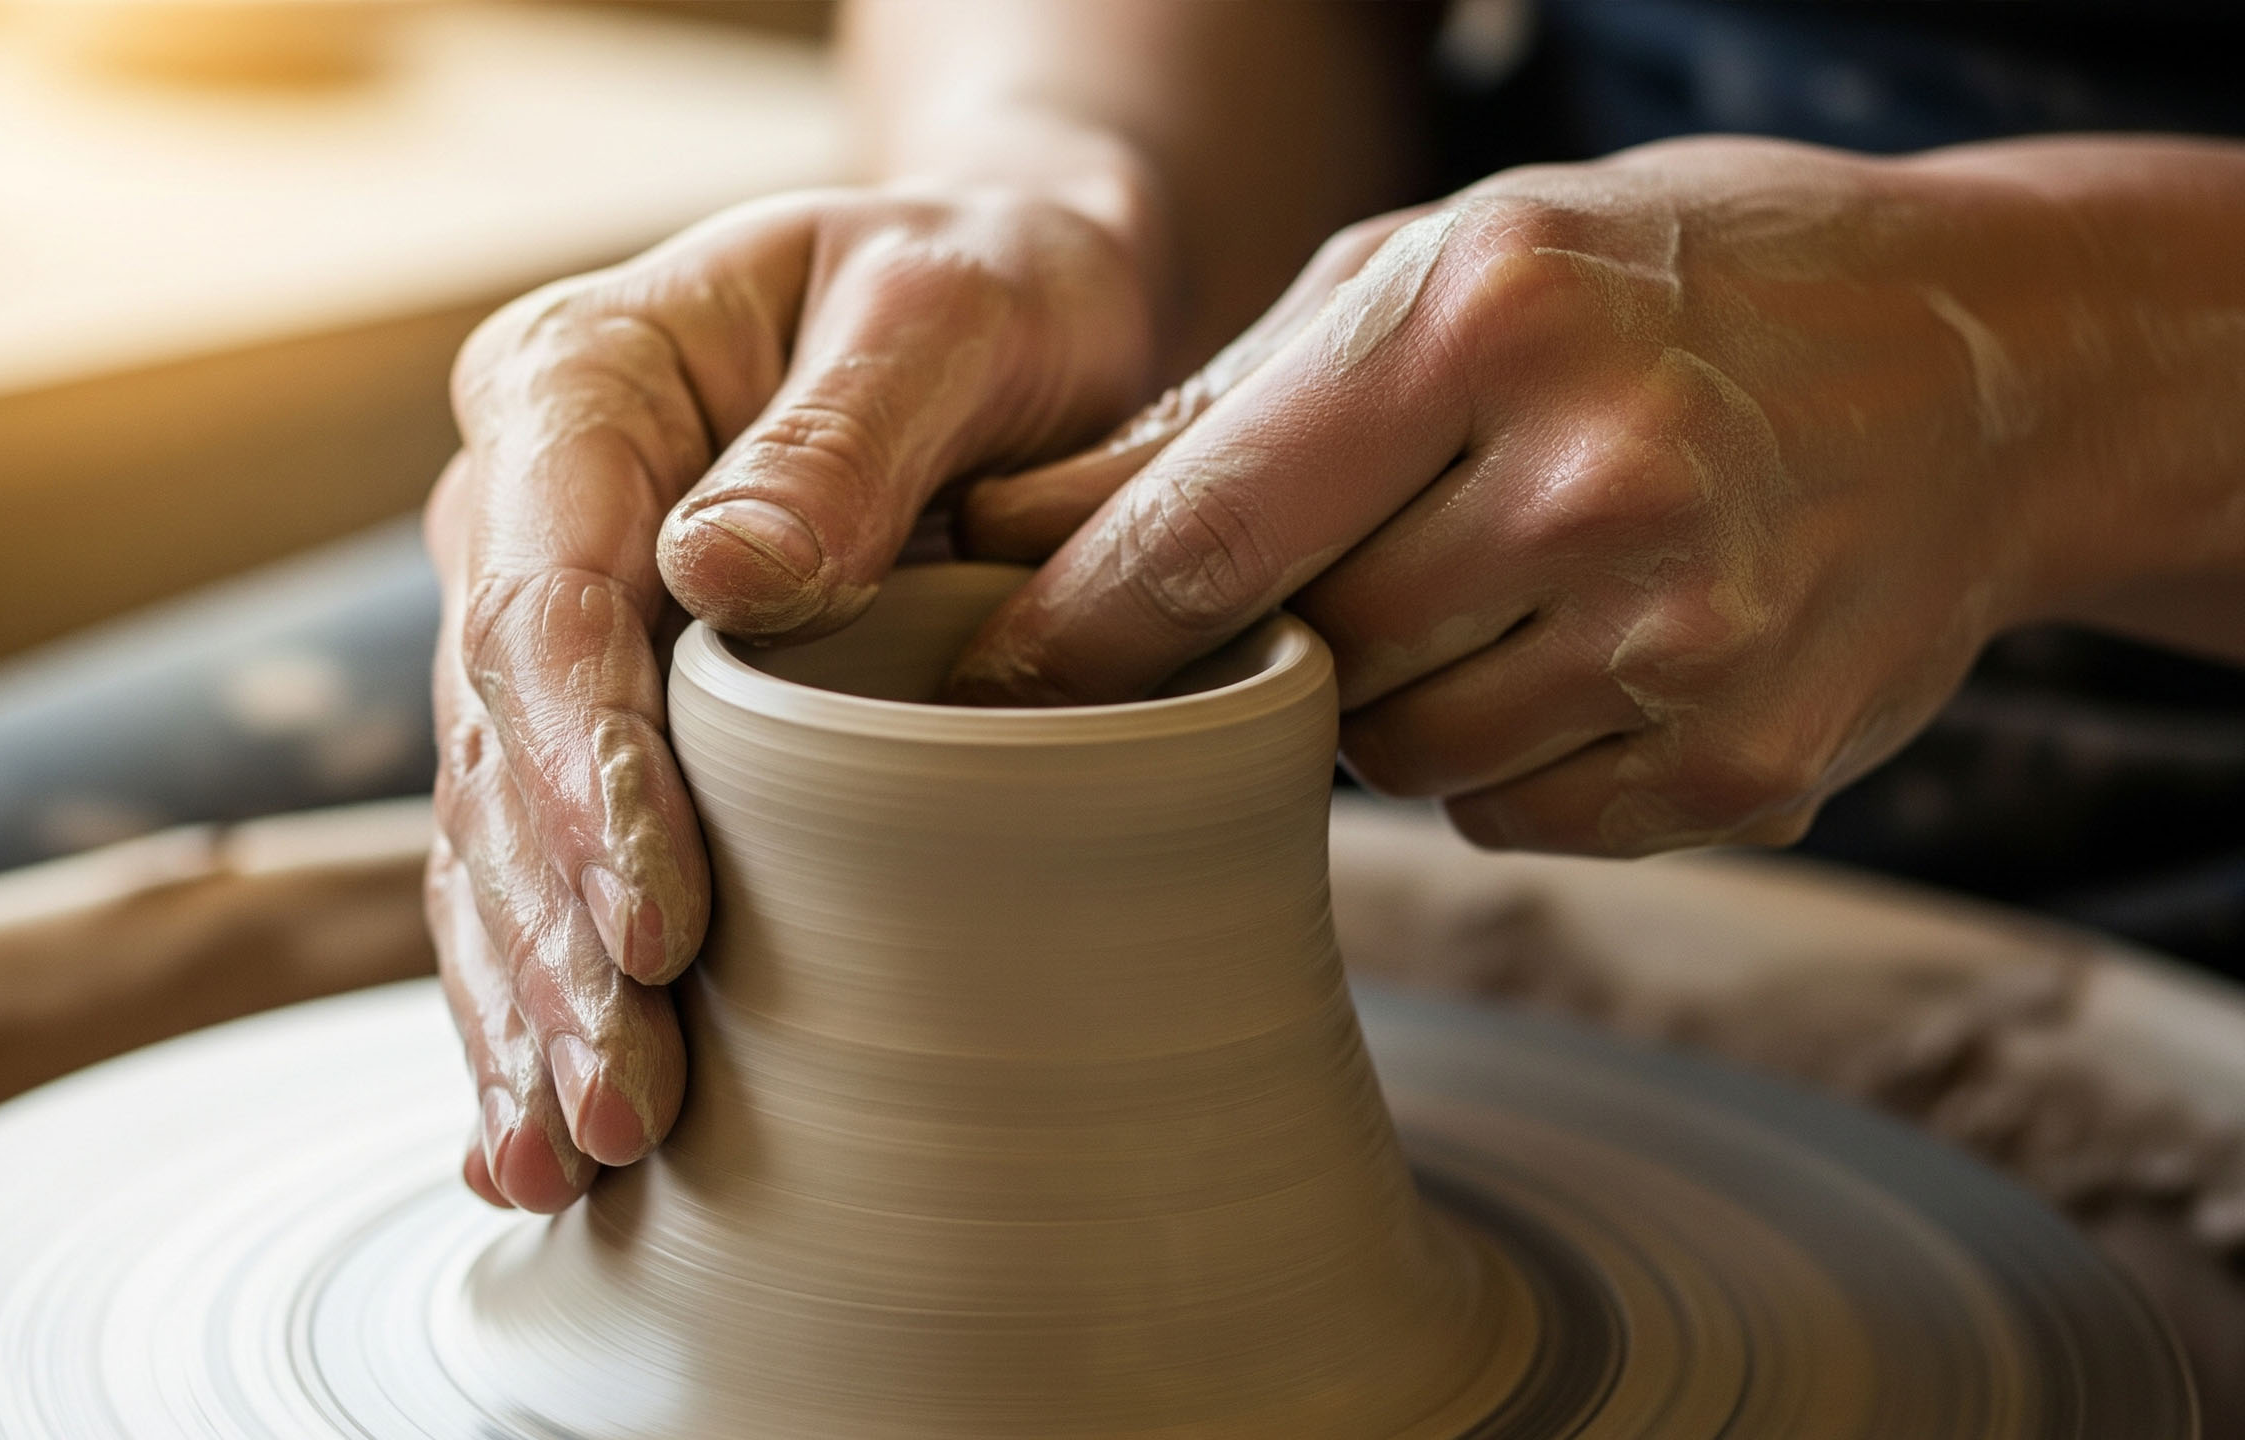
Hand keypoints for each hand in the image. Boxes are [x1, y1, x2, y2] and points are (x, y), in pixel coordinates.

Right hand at [428, 183, 1158, 1209]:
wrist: (993, 306)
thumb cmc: (981, 289)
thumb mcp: (951, 309)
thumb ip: (843, 434)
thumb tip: (726, 576)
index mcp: (576, 382)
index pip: (548, 595)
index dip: (586, 773)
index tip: (659, 924)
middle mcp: (524, 509)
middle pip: (501, 746)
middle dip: (557, 936)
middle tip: (626, 1102)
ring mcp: (546, 620)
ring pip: (497, 833)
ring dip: (531, 1003)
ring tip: (577, 1154)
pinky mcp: (599, 715)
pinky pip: (538, 864)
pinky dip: (534, 997)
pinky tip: (529, 1133)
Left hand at [951, 136, 2241, 854]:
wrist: (1981, 369)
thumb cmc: (1666, 289)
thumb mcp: (1449, 262)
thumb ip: (1236, 402)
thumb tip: (1029, 537)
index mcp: (1490, 319)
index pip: (1210, 530)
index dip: (1074, 628)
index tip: (985, 685)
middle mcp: (1596, 481)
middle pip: (1305, 657)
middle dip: (1276, 638)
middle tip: (1338, 565)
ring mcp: (1687, 638)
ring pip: (1399, 760)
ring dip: (1392, 698)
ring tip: (1487, 583)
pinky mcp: (1744, 765)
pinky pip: (1515, 815)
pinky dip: (1505, 753)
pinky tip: (1580, 648)